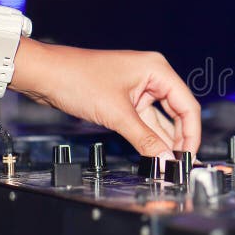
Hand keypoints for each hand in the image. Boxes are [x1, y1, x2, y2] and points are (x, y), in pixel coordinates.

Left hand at [0, 26, 202, 158]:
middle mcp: (152, 77)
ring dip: (164, 140)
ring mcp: (138, 89)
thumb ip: (145, 139)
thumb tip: (165, 159)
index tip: (189, 156)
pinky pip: (144, 121)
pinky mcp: (125, 100)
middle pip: (178, 113)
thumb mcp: (116, 114)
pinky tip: (154, 152)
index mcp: (157, 70)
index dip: (191, 133)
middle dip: (180, 139)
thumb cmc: (75, 78)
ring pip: (161, 119)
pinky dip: (149, 137)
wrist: (43, 74)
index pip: (187, 106)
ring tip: (169, 163)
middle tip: (181, 163)